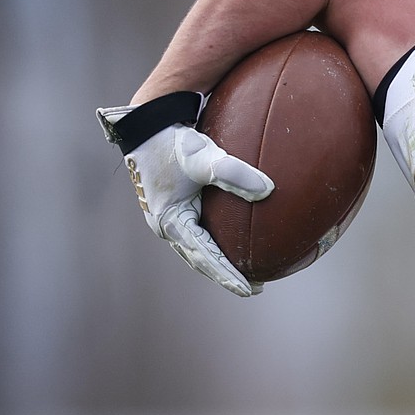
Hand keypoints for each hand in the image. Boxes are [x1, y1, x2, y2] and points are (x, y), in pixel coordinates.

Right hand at [99, 109, 273, 296]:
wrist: (145, 125)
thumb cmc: (171, 141)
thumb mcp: (202, 156)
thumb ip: (234, 172)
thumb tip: (268, 190)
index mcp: (171, 221)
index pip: (205, 257)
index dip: (228, 275)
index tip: (249, 289)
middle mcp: (167, 226)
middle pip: (201, 261)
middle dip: (226, 276)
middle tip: (254, 288)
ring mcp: (168, 218)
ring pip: (197, 250)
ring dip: (219, 264)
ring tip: (245, 273)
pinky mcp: (173, 208)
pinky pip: (196, 234)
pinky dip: (214, 245)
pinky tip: (230, 243)